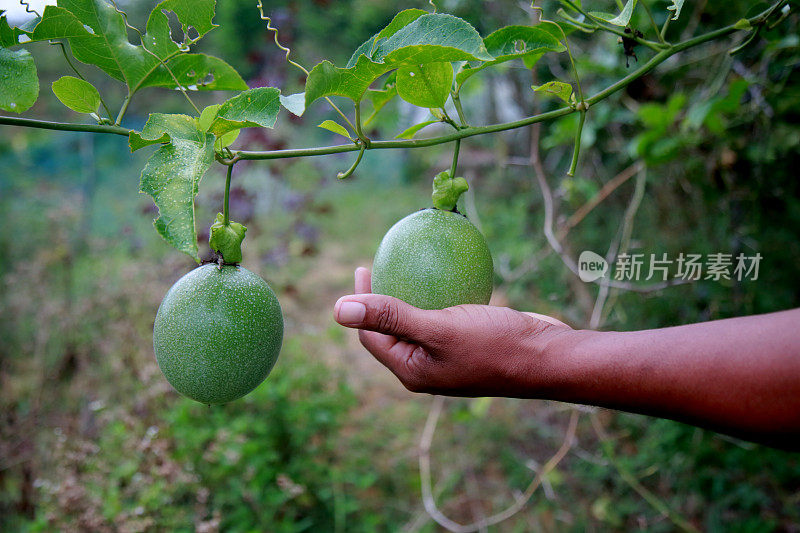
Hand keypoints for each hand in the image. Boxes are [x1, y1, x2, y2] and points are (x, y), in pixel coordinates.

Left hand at [333, 267, 572, 395]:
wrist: (548, 356)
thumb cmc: (493, 344)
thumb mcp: (437, 327)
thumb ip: (389, 317)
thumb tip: (338, 309)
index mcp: (412, 370)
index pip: (371, 336)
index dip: (361, 303)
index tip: (363, 267)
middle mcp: (427, 366)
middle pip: (392, 329)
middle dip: (382, 298)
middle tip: (380, 263)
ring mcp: (449, 356)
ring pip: (419, 321)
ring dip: (411, 294)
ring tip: (407, 265)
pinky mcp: (469, 342)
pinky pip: (445, 315)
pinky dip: (440, 294)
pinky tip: (446, 272)